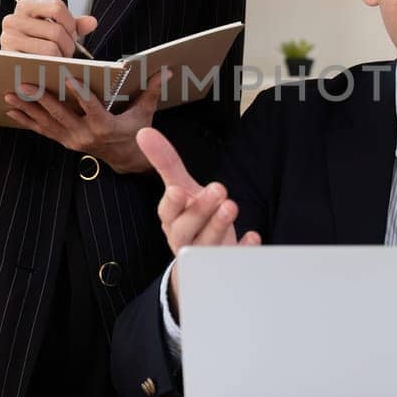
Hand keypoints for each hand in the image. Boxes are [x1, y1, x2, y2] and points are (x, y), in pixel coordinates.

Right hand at [0, 0, 96, 57]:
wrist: (11, 64)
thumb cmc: (36, 44)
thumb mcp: (54, 29)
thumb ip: (73, 25)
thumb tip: (92, 22)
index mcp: (25, 6)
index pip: (57, 7)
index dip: (71, 23)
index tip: (71, 34)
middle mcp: (13, 20)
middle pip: (56, 30)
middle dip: (68, 46)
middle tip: (67, 53)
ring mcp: (8, 39)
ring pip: (50, 48)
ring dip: (61, 58)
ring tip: (59, 60)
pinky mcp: (8, 58)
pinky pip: (40, 62)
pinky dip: (51, 66)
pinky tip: (51, 67)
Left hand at [3, 70, 167, 173]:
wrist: (128, 160)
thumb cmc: (135, 132)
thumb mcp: (145, 113)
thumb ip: (151, 92)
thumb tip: (164, 71)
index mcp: (105, 126)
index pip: (91, 107)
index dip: (80, 93)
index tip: (68, 78)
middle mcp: (86, 135)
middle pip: (61, 115)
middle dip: (41, 99)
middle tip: (25, 84)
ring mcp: (73, 141)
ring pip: (47, 123)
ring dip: (27, 109)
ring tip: (10, 95)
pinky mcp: (66, 142)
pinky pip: (43, 131)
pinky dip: (27, 121)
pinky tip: (12, 111)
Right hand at [136, 127, 260, 311]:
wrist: (202, 258)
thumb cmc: (190, 218)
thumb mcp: (180, 189)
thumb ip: (165, 162)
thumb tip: (144, 132)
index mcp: (172, 220)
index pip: (167, 213)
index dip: (172, 204)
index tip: (177, 190)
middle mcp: (185, 239)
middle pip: (186, 230)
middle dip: (200, 211)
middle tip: (219, 189)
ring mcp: (205, 255)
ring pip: (208, 245)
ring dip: (219, 225)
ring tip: (231, 206)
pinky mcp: (226, 264)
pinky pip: (234, 260)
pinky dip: (243, 249)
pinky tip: (252, 236)